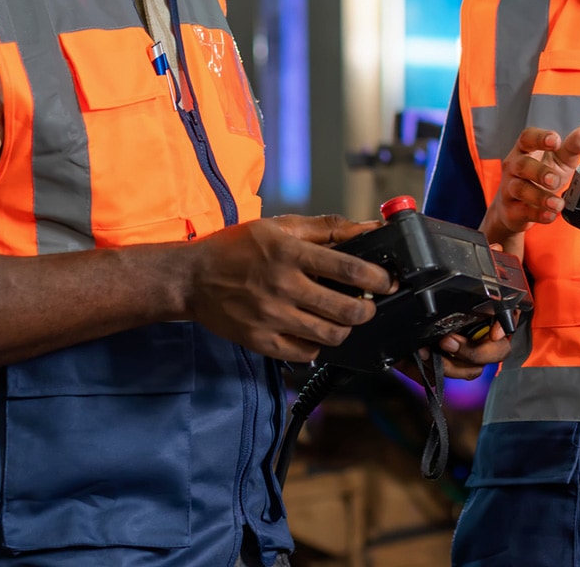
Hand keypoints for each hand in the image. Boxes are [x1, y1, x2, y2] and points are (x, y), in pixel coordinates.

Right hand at [185, 215, 394, 362]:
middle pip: (345, 310)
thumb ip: (328, 227)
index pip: (348, 268)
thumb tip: (371, 227)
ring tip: (343, 318)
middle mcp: (282, 286)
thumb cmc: (237, 248)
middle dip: (368, 309)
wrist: (191, 278)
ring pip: (329, 336)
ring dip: (345, 329)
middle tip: (369, 304)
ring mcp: (271, 317)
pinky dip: (317, 345)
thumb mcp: (281, 226)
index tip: (388, 282)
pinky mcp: (261, 341)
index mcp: (289, 253)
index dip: (377, 278)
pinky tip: (314, 331)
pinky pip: (305, 354)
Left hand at [415, 238, 515, 377]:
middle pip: (495, 354)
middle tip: (448, 340)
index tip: (495, 332)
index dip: (503, 329)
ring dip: (452, 365)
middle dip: (472, 351)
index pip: (508, 324)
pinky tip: (421, 358)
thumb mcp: (464, 275)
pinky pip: (446, 376)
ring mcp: (467, 355)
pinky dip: (433, 370)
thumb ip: (482, 261)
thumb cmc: (450, 290)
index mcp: (493, 314)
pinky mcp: (446, 365)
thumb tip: (495, 248)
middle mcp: (485, 338)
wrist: (418, 307)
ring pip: (472, 371)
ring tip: (429, 350)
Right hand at [484, 126, 579, 247]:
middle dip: (540, 172)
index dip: (540, 138)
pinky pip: (521, 211)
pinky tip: (549, 215)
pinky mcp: (511, 210)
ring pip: (520, 189)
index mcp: (525, 150)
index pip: (527, 138)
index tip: (555, 140)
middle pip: (522, 165)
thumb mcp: (559, 161)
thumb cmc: (539, 178)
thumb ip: (571, 148)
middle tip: (555, 180)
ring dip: (540, 197)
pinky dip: (537, 214)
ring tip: (557, 203)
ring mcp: (510, 189)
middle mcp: (514, 167)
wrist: (517, 208)